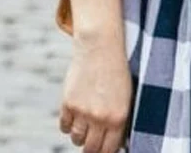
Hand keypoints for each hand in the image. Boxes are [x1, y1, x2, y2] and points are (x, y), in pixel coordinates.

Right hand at [60, 32, 131, 152]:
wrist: (102, 48)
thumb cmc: (118, 73)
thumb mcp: (126, 97)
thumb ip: (119, 121)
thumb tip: (114, 144)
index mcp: (119, 117)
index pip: (108, 150)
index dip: (105, 152)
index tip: (103, 149)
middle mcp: (100, 117)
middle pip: (90, 149)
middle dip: (92, 148)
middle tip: (93, 142)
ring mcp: (82, 111)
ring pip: (76, 139)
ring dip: (80, 136)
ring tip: (86, 126)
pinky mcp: (67, 103)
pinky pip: (64, 127)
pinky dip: (69, 126)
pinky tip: (76, 118)